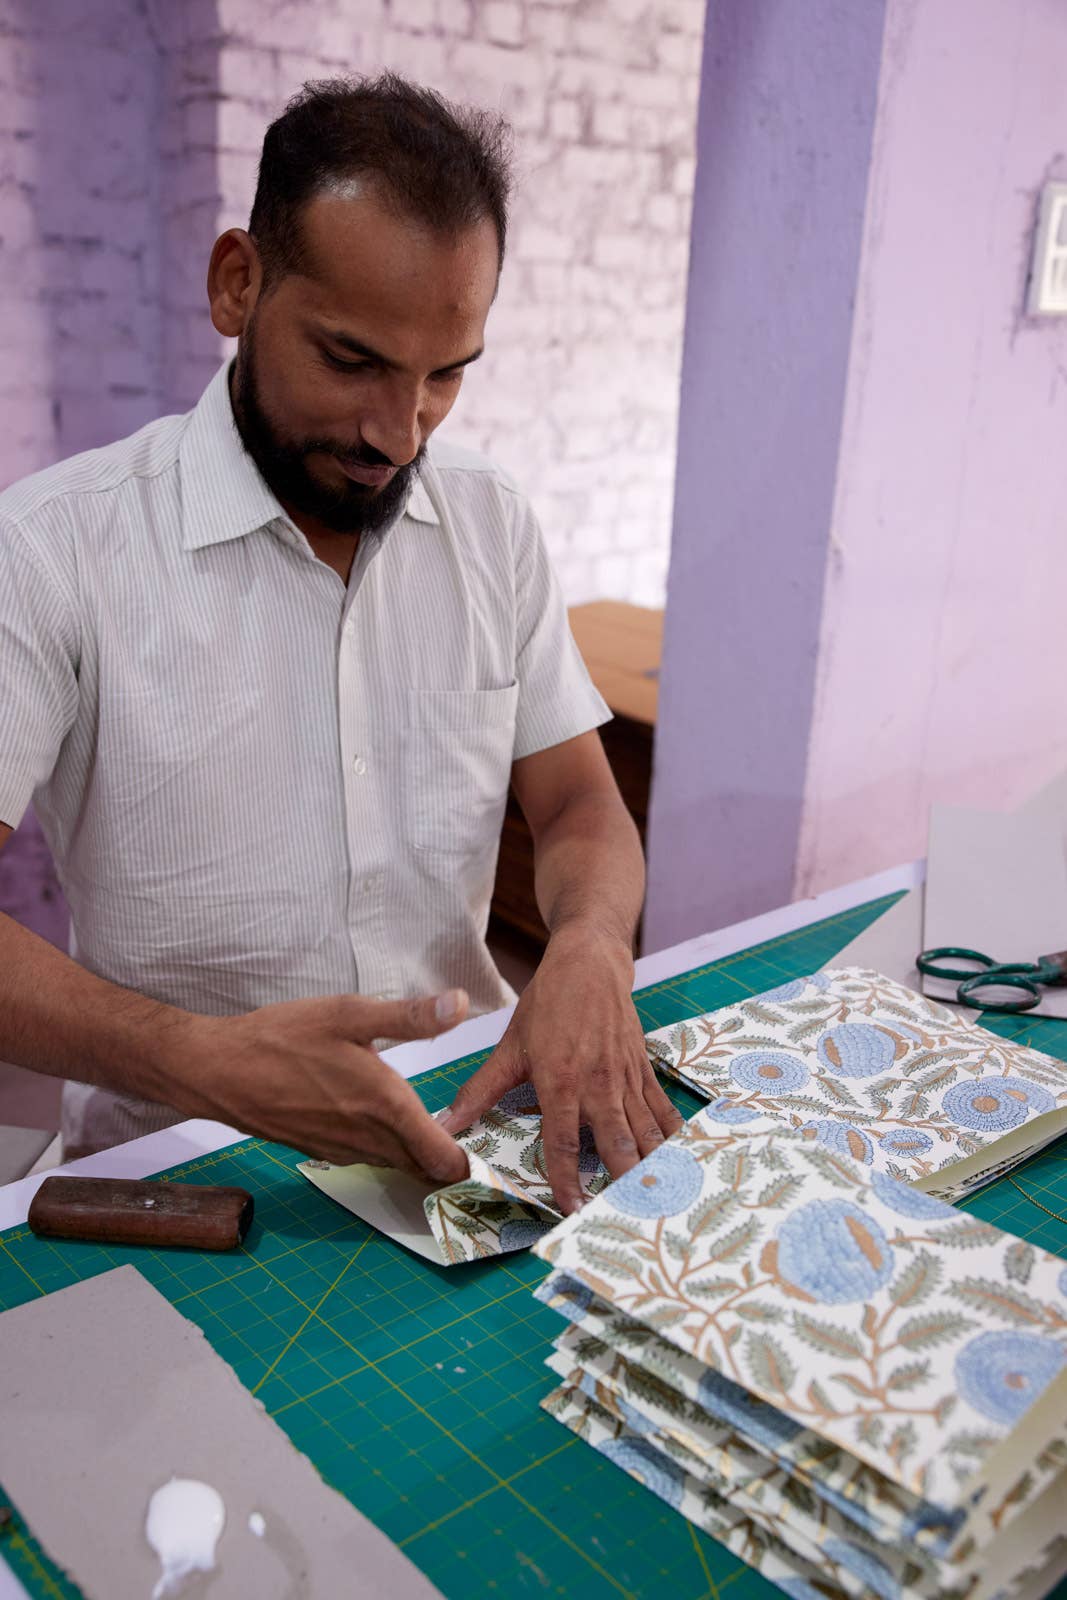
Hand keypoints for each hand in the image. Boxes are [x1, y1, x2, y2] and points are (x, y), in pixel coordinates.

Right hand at [170, 990, 470, 1181]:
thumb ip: (408, 1016)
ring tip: (431, 1125)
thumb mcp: (348, 1014)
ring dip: (417, 1154)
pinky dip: (386, 1149)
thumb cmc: (283, 1038)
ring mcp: (343, 1151)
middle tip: (469, 1133)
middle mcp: (370, 1139)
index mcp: (387, 1107)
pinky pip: (368, 1158)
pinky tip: (381, 1119)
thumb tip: (460, 1003)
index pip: (445, 1159)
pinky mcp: (322, 1152)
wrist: (219, 1071)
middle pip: (424, 1169)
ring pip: (396, 1165)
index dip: (470, 1161)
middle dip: (449, 1159)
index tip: (487, 1146)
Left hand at [438, 927, 681, 1212]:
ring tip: (659, 1201)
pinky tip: (680, 1161)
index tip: (571, 1211)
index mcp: (561, 1082)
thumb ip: (479, 1092)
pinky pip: (662, 1110)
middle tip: (626, 1218)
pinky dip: (672, 1137)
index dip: (566, 1181)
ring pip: (645, 1132)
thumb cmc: (547, 1004)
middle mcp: (598, 1085)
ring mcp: (625, 1078)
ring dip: (652, 1168)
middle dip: (622, 1184)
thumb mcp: (510, 1047)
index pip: (562, 1143)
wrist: (590, 963)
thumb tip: (444, 1125)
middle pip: (616, 1145)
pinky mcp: (643, 1070)